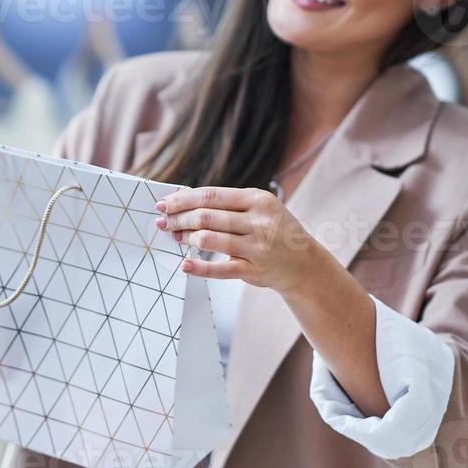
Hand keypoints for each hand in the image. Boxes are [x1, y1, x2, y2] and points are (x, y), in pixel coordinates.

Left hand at [155, 186, 324, 295]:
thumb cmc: (274, 230)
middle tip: (162, 222)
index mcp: (258, 200)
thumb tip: (184, 203)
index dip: (182, 200)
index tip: (164, 204)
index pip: (211, 196)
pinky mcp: (254, 271)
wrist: (304, 263)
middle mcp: (259, 222)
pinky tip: (185, 265)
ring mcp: (257, 247)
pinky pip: (220, 270)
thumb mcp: (259, 208)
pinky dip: (199, 268)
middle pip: (206, 217)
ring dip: (186, 239)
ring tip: (174, 237)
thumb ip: (227, 205)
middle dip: (179, 219)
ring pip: (210, 240)